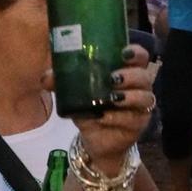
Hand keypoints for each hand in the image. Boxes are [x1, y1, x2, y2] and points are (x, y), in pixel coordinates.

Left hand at [70, 45, 156, 170]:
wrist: (95, 137)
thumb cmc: (91, 107)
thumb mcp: (76, 93)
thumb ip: (62, 83)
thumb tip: (46, 78)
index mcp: (127, 72)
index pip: (140, 57)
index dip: (136, 53)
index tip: (124, 53)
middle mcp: (138, 87)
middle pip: (145, 76)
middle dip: (131, 75)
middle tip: (113, 78)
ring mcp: (140, 107)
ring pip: (145, 97)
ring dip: (130, 97)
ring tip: (112, 98)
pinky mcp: (138, 125)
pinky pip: (133, 120)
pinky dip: (118, 117)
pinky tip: (104, 117)